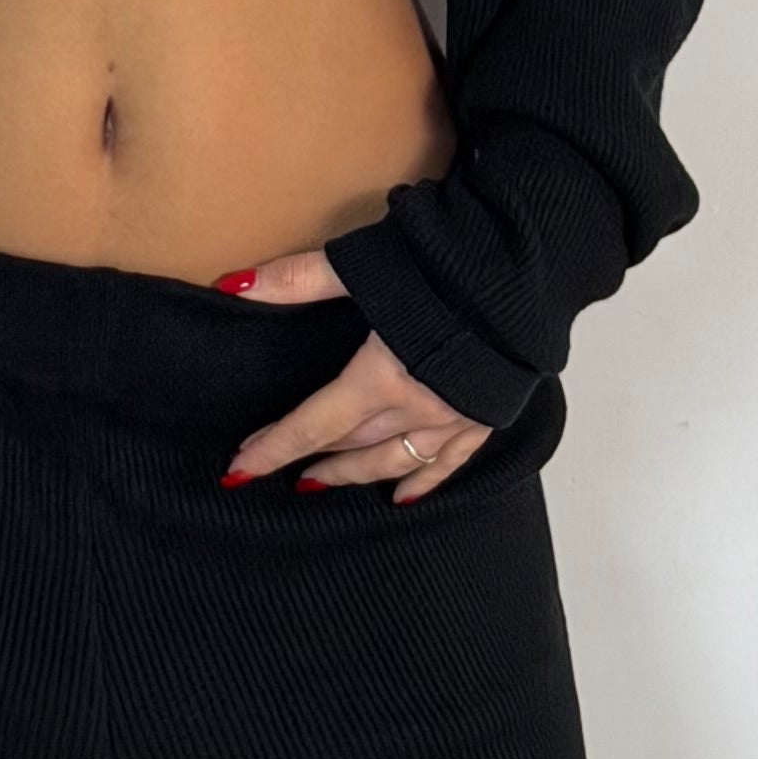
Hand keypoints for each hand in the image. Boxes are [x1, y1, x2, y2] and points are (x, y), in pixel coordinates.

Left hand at [215, 246, 490, 502]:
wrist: (524, 266)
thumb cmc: (444, 262)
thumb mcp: (359, 263)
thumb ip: (296, 279)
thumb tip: (233, 286)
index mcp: (379, 376)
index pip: (312, 426)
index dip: (273, 448)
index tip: (239, 469)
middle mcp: (415, 408)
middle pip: (349, 445)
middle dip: (310, 457)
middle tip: (277, 469)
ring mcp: (454, 417)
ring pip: (394, 462)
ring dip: (355, 473)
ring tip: (324, 481)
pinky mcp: (486, 415)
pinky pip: (449, 463)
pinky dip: (423, 481)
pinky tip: (404, 497)